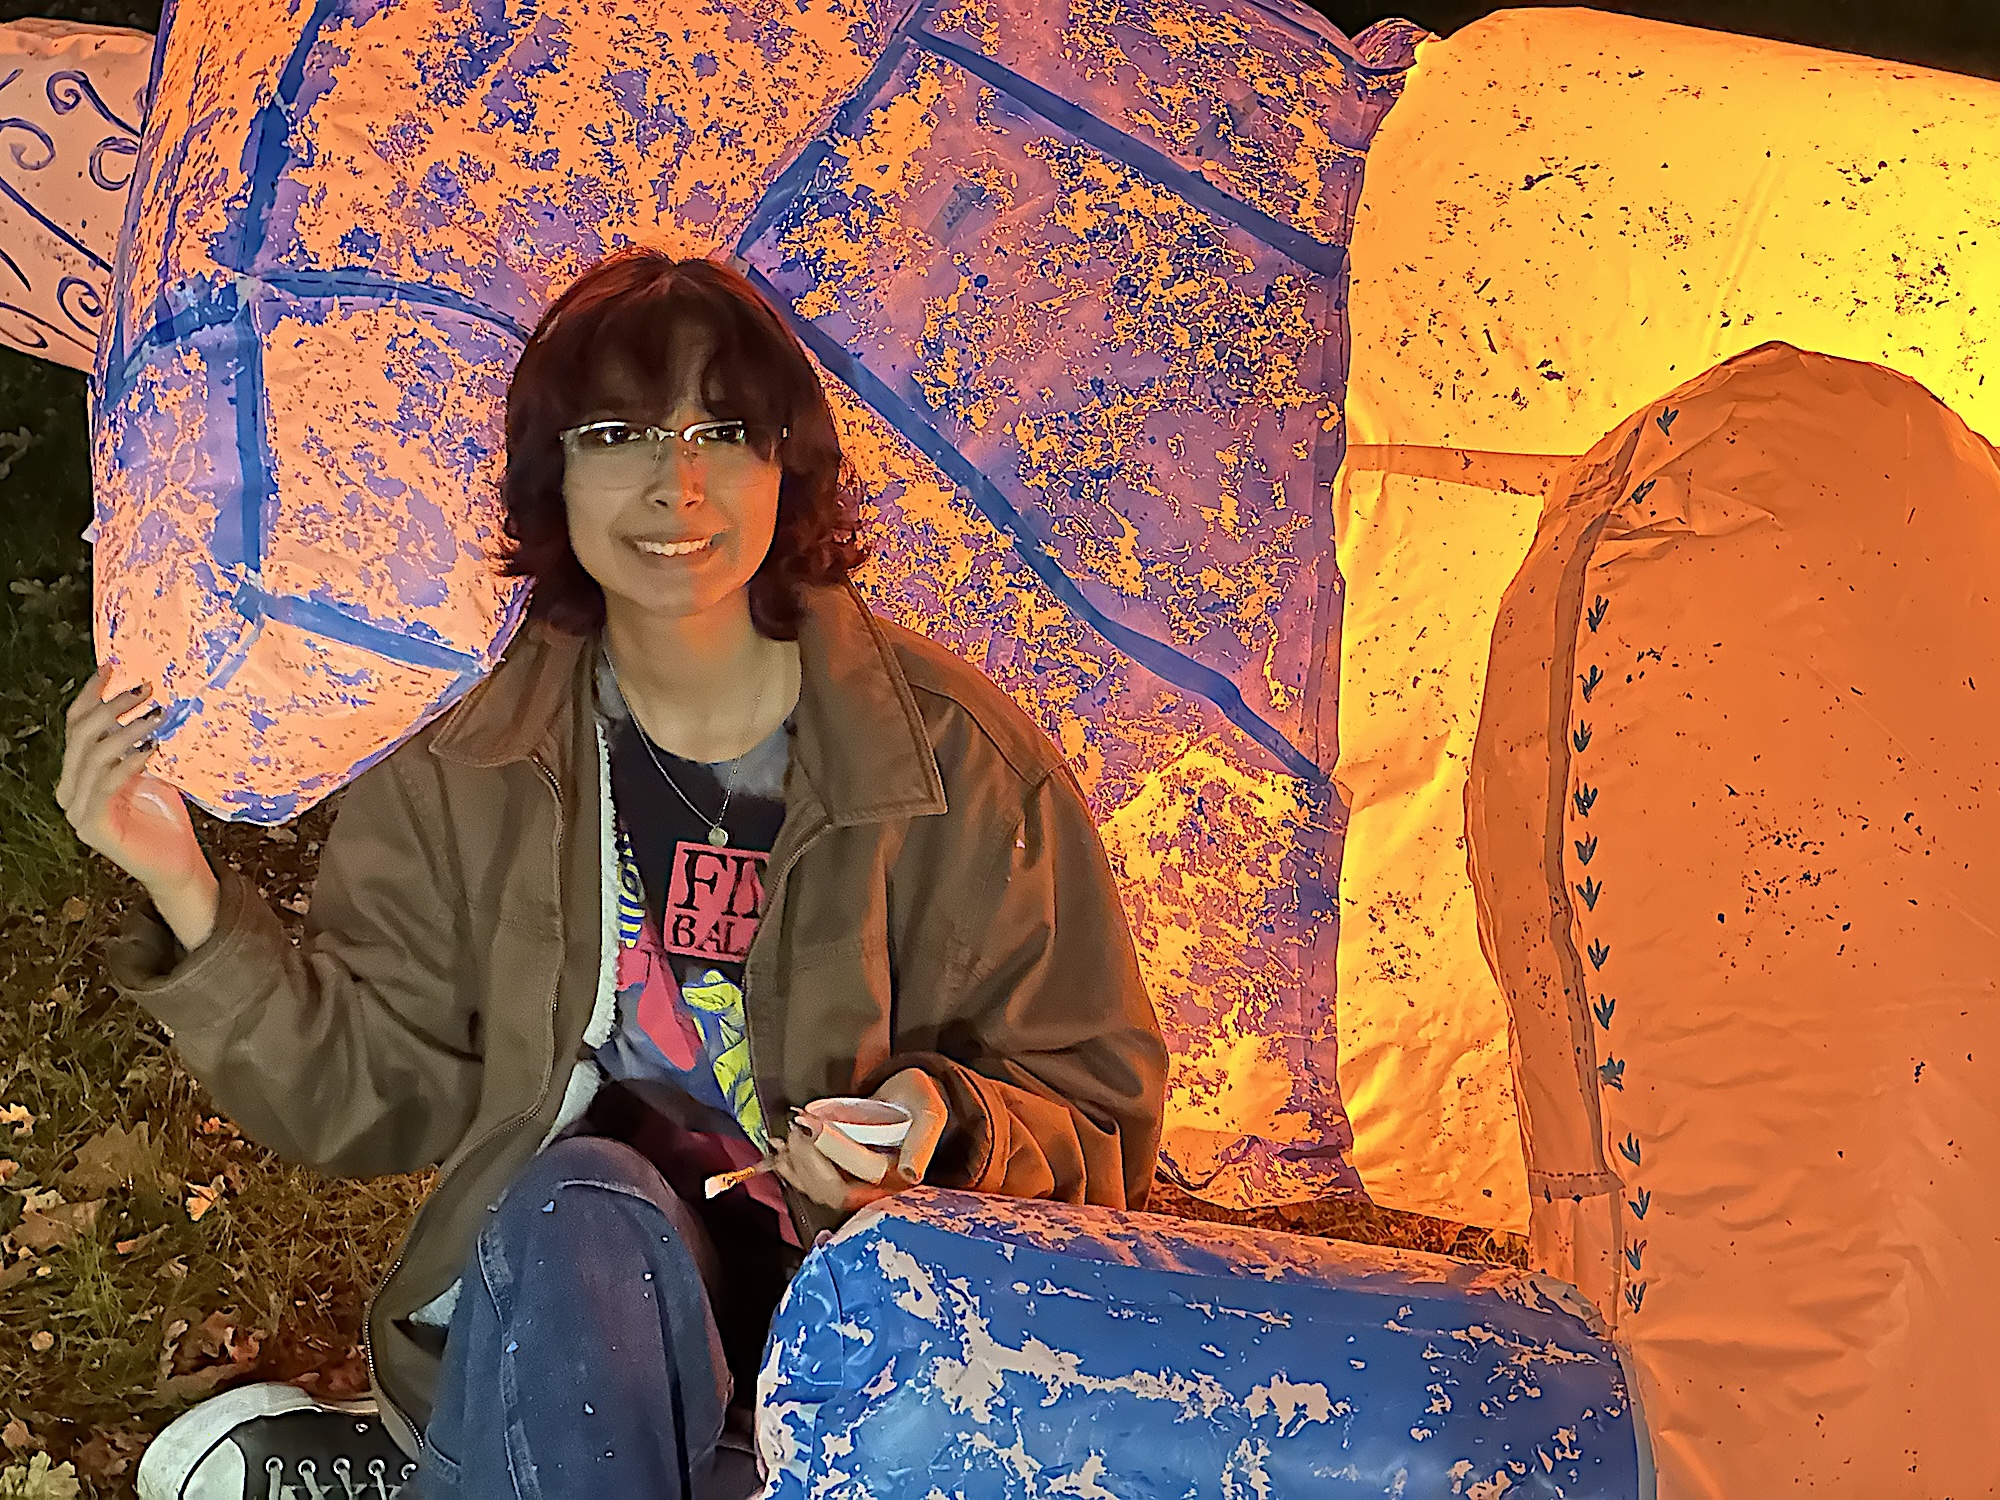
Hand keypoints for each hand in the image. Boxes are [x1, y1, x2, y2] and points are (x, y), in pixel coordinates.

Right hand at [56, 670, 205, 891]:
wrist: (176, 864)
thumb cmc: (165, 816)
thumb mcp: (152, 770)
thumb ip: (140, 742)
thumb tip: (151, 701)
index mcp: (80, 772)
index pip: (76, 724)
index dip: (91, 693)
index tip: (113, 666)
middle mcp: (71, 788)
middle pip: (80, 734)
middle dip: (112, 706)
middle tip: (146, 689)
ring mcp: (78, 809)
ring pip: (93, 755)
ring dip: (126, 729)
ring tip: (157, 715)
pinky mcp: (93, 826)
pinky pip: (105, 783)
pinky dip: (128, 761)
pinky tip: (151, 748)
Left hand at [769, 1068, 948, 1215]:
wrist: (916, 1090)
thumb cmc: (923, 1101)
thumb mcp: (929, 1116)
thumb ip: (921, 1144)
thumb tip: (910, 1174)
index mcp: (894, 1183)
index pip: (850, 1188)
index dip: (825, 1162)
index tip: (810, 1129)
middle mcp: (872, 1189)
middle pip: (828, 1191)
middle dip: (804, 1162)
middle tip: (795, 1130)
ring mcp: (854, 1180)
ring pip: (816, 1188)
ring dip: (795, 1165)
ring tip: (786, 1136)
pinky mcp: (840, 1171)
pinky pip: (812, 1179)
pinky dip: (792, 1167)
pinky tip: (779, 1151)